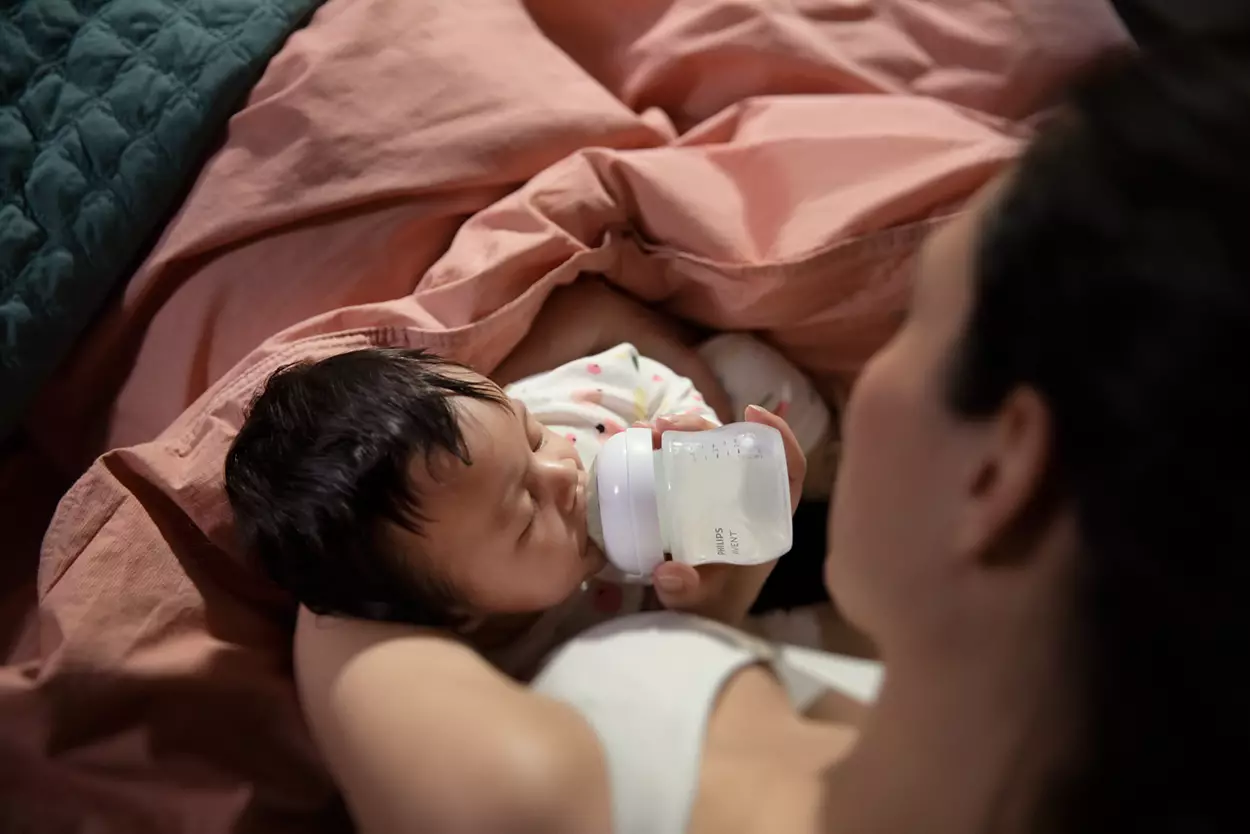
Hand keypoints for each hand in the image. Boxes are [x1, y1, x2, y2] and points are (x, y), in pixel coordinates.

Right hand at [638, 407, 806, 624]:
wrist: (693, 616)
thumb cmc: (712, 606)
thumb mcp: (703, 602)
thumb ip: (689, 593)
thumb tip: (668, 573)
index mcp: (766, 519)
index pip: (787, 469)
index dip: (778, 437)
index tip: (750, 413)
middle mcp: (744, 499)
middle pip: (735, 448)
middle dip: (703, 427)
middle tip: (664, 427)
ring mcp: (716, 493)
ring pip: (706, 448)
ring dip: (678, 431)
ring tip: (645, 432)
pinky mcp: (690, 494)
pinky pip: (681, 461)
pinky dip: (661, 446)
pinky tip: (638, 442)